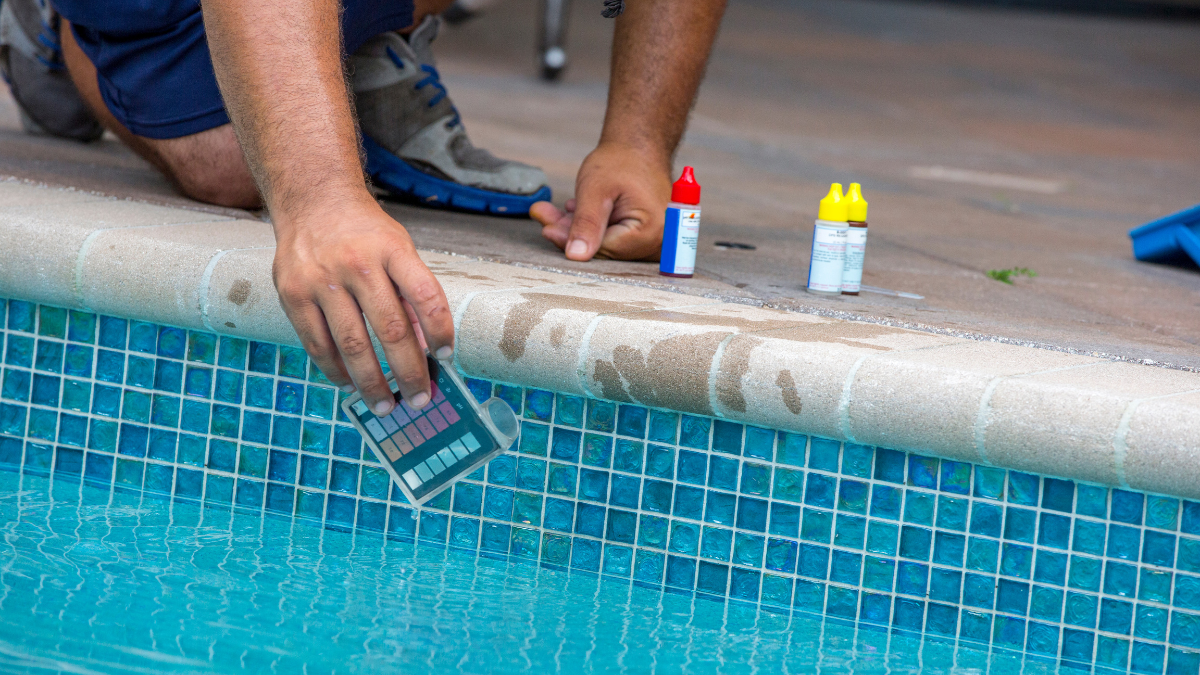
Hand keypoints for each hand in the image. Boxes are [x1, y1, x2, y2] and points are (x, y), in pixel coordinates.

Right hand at [272, 198, 453, 415]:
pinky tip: (349, 383)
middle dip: (409, 372)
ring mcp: (321, 279)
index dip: (440, 330)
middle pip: (391, 329)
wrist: (312, 200)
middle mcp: (357, 263)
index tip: (447, 356)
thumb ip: (410, 292)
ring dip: (372, 382)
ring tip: (386, 405)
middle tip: (420, 399)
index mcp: (392, 249)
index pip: (425, 295)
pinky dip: (335, 370)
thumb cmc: (365, 232)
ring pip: (352, 345)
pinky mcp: (293, 293)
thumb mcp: (398, 247)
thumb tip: (423, 348)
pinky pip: (317, 344)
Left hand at [530, 143, 671, 260]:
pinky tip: (575, 210)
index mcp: (649, 232)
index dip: (573, 241)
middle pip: (604, 248)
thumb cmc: (622, 161)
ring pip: (605, 242)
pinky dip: (592, 225)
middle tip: (544, 216)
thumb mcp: (596, 189)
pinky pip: (613, 236)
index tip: (547, 229)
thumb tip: (576, 256)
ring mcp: (653, 238)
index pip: (603, 249)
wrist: (639, 145)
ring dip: (579, 228)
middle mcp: (656, 240)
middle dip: (572, 233)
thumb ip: (586, 224)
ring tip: (555, 211)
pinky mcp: (644, 234)